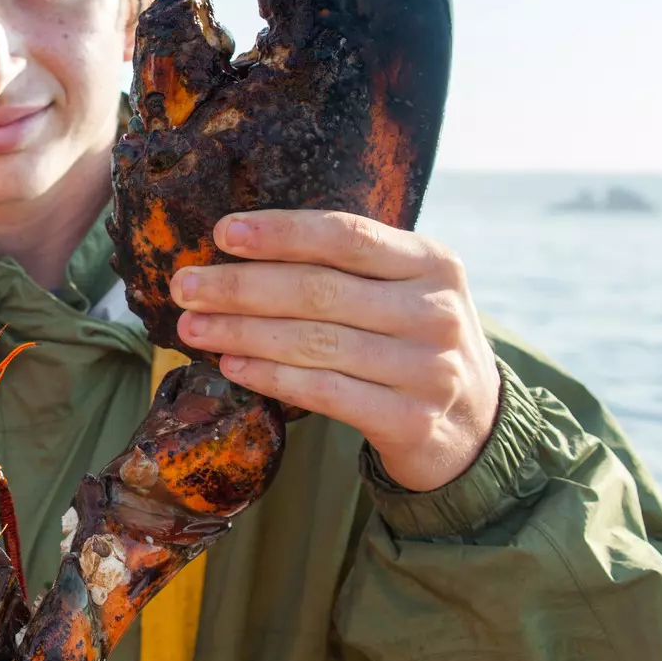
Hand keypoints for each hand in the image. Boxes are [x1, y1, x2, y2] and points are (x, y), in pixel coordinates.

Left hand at [171, 210, 500, 492]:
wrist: (475, 427)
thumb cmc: (415, 344)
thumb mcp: (405, 291)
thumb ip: (348, 268)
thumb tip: (243, 250)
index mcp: (433, 262)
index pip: (347, 236)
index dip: (281, 233)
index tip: (222, 233)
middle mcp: (435, 311)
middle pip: (319, 291)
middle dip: (241, 287)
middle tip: (186, 287)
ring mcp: (426, 369)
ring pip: (314, 343)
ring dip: (242, 333)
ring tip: (193, 328)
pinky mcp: (409, 420)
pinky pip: (323, 392)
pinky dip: (270, 377)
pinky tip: (232, 367)